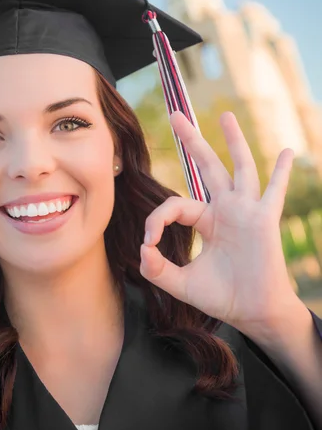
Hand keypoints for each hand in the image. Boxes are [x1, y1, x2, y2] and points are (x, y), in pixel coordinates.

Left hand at [140, 110, 299, 336]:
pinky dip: (281, 172)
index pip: (176, 204)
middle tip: (176, 115)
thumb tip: (142, 251)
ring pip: (239, 168)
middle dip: (191, 140)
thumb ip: (158, 270)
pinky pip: (275, 191)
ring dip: (233, 141)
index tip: (148, 244)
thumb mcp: (182, 284)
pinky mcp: (264, 220)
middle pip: (206, 167)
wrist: (252, 313)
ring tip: (225, 115)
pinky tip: (287, 152)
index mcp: (205, 221)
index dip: (157, 220)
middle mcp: (225, 210)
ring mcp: (246, 211)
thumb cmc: (222, 297)